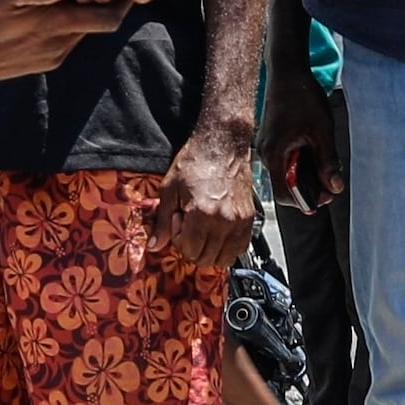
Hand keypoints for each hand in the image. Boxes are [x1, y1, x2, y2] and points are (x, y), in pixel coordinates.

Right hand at [0, 0, 120, 93]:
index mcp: (54, 28)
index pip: (108, 18)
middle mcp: (59, 47)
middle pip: (98, 22)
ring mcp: (50, 57)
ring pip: (82, 30)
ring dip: (83, 9)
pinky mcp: (39, 63)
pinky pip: (65, 39)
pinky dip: (67, 21)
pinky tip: (50, 4)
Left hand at [158, 125, 259, 269]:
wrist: (222, 145)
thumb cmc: (195, 162)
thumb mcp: (169, 189)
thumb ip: (162, 221)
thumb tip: (155, 245)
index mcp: (201, 213)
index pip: (189, 250)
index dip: (179, 240)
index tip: (179, 221)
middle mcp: (224, 221)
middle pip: (206, 258)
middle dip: (193, 248)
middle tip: (189, 226)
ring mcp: (239, 221)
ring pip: (225, 258)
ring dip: (211, 251)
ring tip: (203, 230)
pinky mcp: (249, 218)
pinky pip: (240, 248)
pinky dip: (228, 248)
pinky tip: (217, 232)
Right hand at [260, 70, 340, 209]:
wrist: (287, 72)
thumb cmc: (303, 97)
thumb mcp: (322, 132)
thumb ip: (328, 162)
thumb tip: (334, 187)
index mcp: (275, 154)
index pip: (285, 194)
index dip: (306, 201)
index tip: (325, 196)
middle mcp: (265, 153)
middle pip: (285, 186)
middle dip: (308, 188)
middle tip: (330, 181)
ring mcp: (265, 146)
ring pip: (284, 173)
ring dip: (304, 174)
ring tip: (323, 162)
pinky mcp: (269, 140)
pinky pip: (282, 161)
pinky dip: (298, 163)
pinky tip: (311, 151)